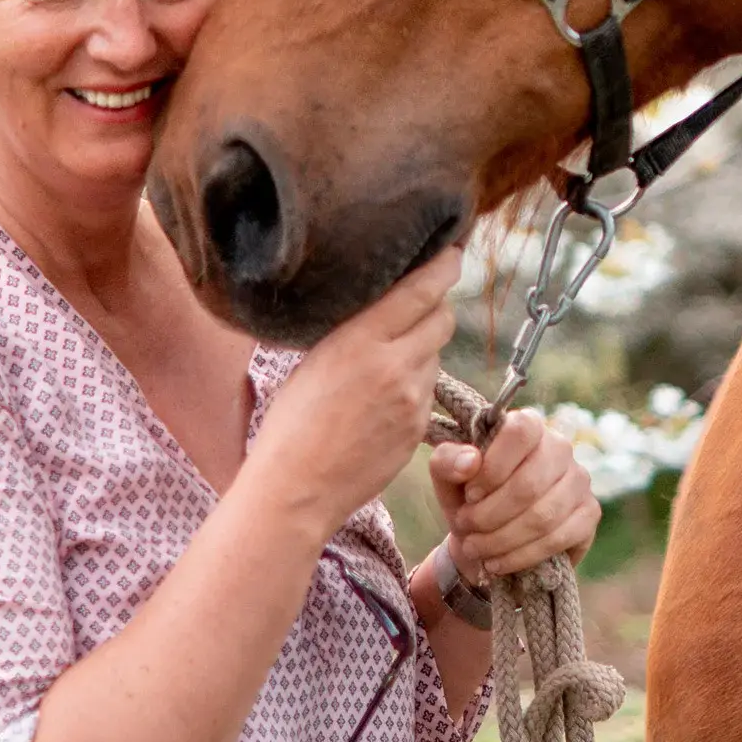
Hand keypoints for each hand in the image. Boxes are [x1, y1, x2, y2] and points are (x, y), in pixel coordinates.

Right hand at [247, 248, 460, 543]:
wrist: (297, 489)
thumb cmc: (289, 424)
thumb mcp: (312, 359)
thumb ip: (351, 329)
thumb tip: (377, 305)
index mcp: (360, 339)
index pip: (422, 289)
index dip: (444, 266)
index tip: (452, 252)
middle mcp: (395, 364)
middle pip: (442, 318)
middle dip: (436, 306)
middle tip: (422, 302)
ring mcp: (413, 399)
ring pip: (436, 355)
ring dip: (422, 349)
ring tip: (387, 362)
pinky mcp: (420, 428)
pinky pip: (429, 392)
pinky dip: (416, 386)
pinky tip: (385, 400)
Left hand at [429, 409, 600, 582]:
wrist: (485, 535)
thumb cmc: (468, 497)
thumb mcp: (446, 477)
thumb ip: (447, 461)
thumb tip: (471, 461)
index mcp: (527, 425)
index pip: (521, 432)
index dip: (493, 467)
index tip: (470, 494)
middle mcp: (560, 447)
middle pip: (529, 484)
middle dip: (490, 515)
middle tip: (467, 527)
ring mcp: (579, 480)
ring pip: (544, 516)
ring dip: (502, 539)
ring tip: (476, 548)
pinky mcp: (589, 513)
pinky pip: (560, 538)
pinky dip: (523, 556)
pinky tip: (499, 561)